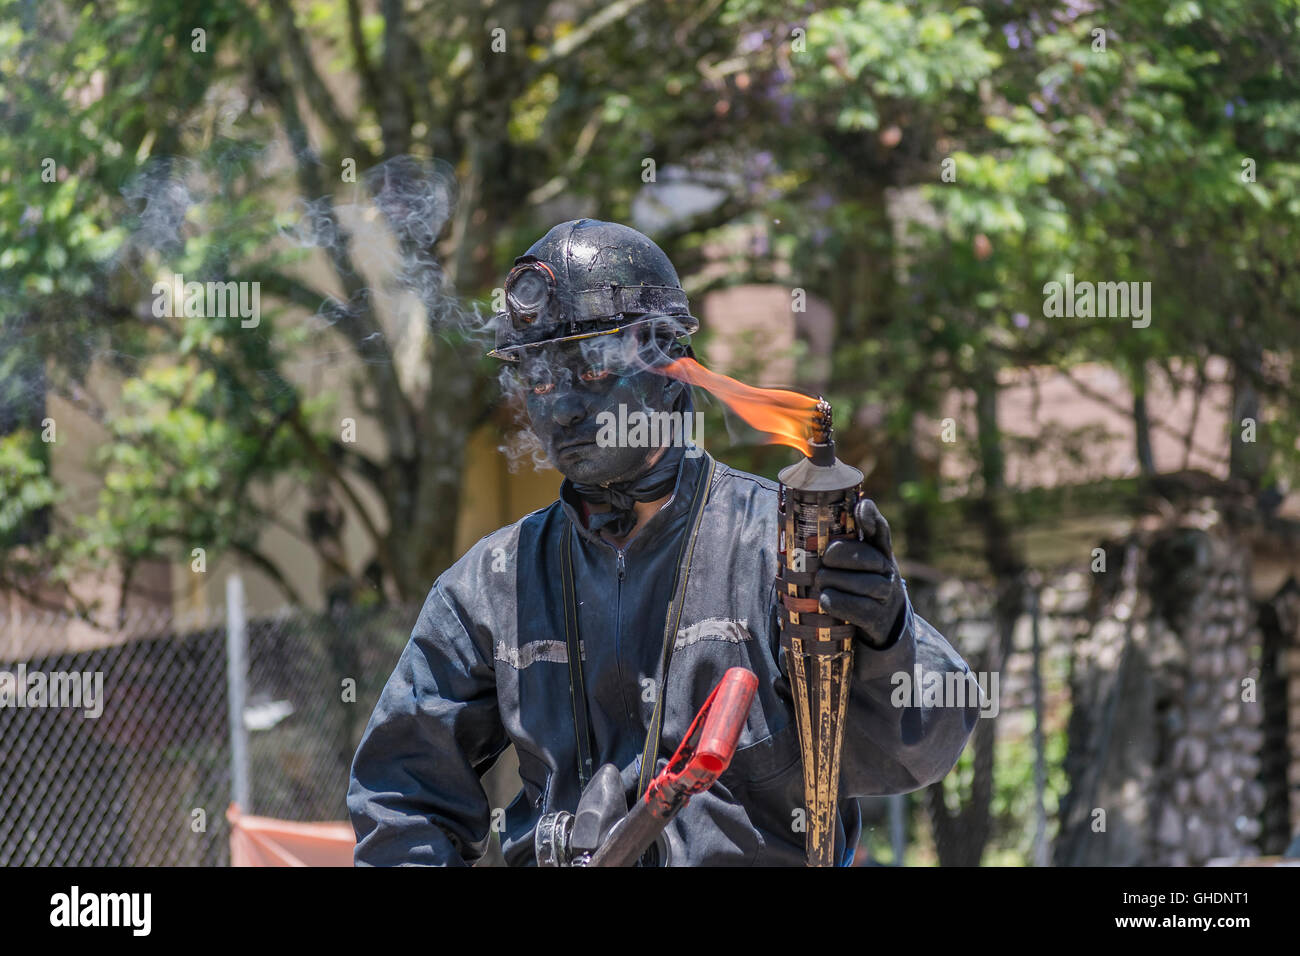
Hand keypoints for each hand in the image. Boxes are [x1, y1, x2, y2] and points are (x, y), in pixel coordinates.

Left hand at [814, 498, 906, 648]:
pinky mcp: (877, 618)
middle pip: (860, 555)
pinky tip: (825, 600)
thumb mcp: (858, 563)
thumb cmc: (860, 586)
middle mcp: (887, 569)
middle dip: (835, 557)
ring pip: (855, 582)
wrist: (883, 625)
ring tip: (822, 583)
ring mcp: (885, 594)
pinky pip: (851, 606)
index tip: (861, 507)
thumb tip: (817, 521)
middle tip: (824, 563)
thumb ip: (844, 541)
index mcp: (881, 550)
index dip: (871, 518)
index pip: (880, 529)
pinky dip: (833, 602)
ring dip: (830, 582)